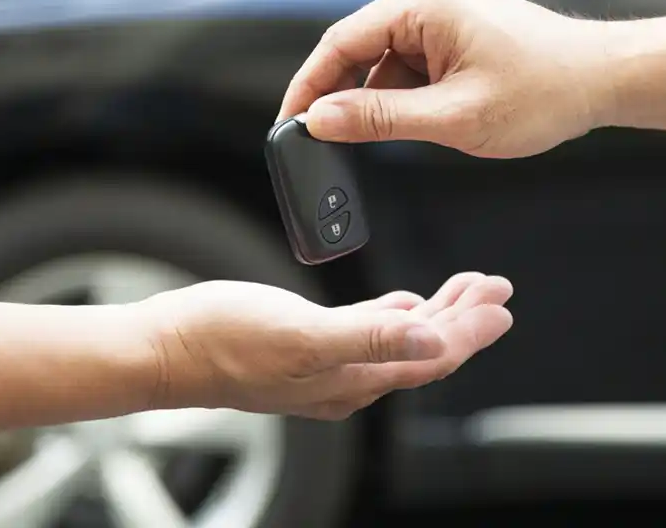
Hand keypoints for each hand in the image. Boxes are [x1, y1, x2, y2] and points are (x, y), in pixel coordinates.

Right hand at [142, 272, 512, 418]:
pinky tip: (404, 303)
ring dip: (436, 314)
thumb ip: (371, 340)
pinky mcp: (304, 343)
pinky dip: (394, 315)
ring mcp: (325, 362)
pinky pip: (366, 331)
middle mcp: (347, 377)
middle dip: (463, 319)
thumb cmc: (225, 342)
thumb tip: (433, 346)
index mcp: (353, 378)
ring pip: (399, 340)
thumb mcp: (304, 337)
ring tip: (467, 289)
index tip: (500, 301)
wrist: (165, 348)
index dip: (469, 330)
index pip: (430, 357)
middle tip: (494, 287)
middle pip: (423, 350)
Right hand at [278, 0, 616, 157]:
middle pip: (356, 51)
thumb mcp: (454, 117)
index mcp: (421, 3)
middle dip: (342, 100)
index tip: (288, 127)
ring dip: (380, 104)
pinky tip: (420, 125)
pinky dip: (405, 99)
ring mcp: (439, 15)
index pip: (340, 43)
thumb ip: (380, 119)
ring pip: (382, 64)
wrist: (604, 80)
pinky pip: (408, 67)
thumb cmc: (544, 91)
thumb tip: (320, 120)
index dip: (308, 88)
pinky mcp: (452, 34)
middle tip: (322, 146)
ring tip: (399, 139)